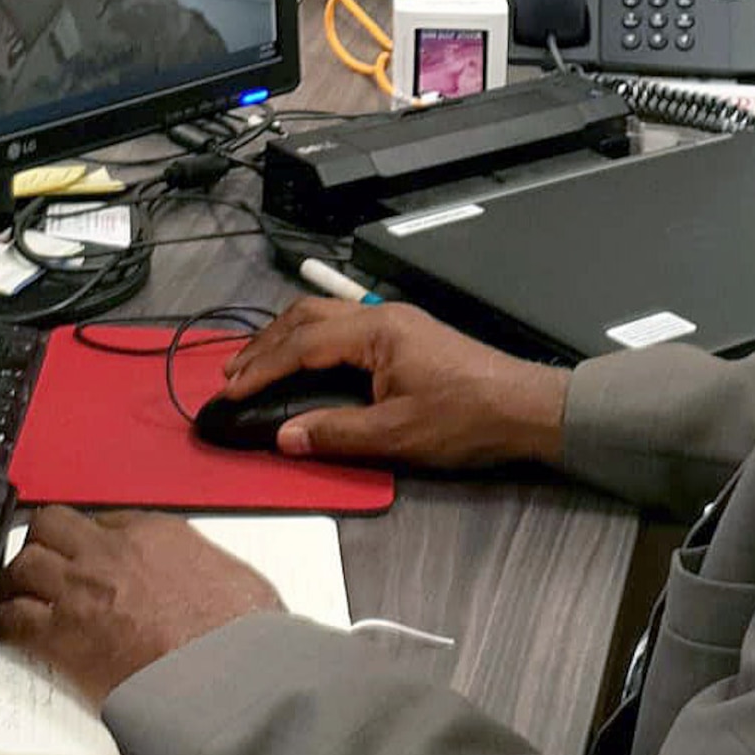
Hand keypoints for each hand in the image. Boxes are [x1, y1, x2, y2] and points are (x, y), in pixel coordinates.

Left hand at [0, 506, 283, 708]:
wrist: (224, 674)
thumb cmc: (239, 634)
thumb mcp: (235, 578)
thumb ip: (205, 571)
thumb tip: (207, 584)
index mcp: (156, 532)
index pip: (104, 519)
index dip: (89, 539)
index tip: (87, 555)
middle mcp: (110, 551)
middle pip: (51, 526)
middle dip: (42, 544)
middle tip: (42, 565)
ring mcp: (80, 591)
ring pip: (22, 564)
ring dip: (15, 581)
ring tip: (14, 596)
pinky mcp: (59, 636)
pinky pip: (9, 619)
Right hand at [222, 298, 568, 468]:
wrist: (526, 408)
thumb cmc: (467, 418)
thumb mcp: (398, 434)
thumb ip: (337, 433)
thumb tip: (285, 437)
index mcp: (377, 332)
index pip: (303, 344)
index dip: (261, 369)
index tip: (229, 391)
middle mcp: (382, 318)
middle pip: (308, 317)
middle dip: (265, 344)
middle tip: (232, 373)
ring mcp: (397, 324)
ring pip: (325, 317)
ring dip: (286, 338)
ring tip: (256, 364)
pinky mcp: (408, 337)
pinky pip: (344, 328)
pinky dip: (312, 341)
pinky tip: (305, 359)